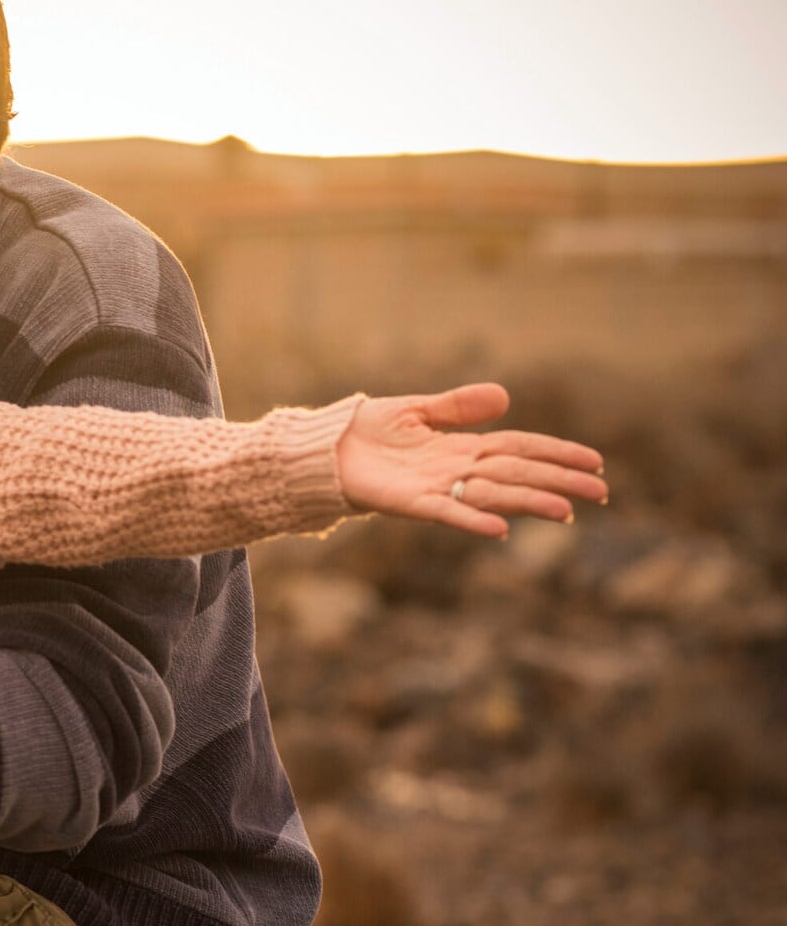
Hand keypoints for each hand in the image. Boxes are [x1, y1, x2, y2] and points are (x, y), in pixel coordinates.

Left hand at [336, 383, 606, 537]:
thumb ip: (457, 406)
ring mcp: (437, 488)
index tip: (594, 462)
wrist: (326, 449)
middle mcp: (457, 470)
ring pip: (492, 495)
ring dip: (527, 502)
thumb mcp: (417, 410)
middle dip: (558, 481)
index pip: (520, 449)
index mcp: (463, 447)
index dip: (556, 454)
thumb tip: (504, 396)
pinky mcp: (411, 502)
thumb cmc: (369, 431)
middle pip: (517, 474)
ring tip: (565, 511)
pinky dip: (473, 519)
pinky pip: (447, 512)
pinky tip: (500, 529)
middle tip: (601, 492)